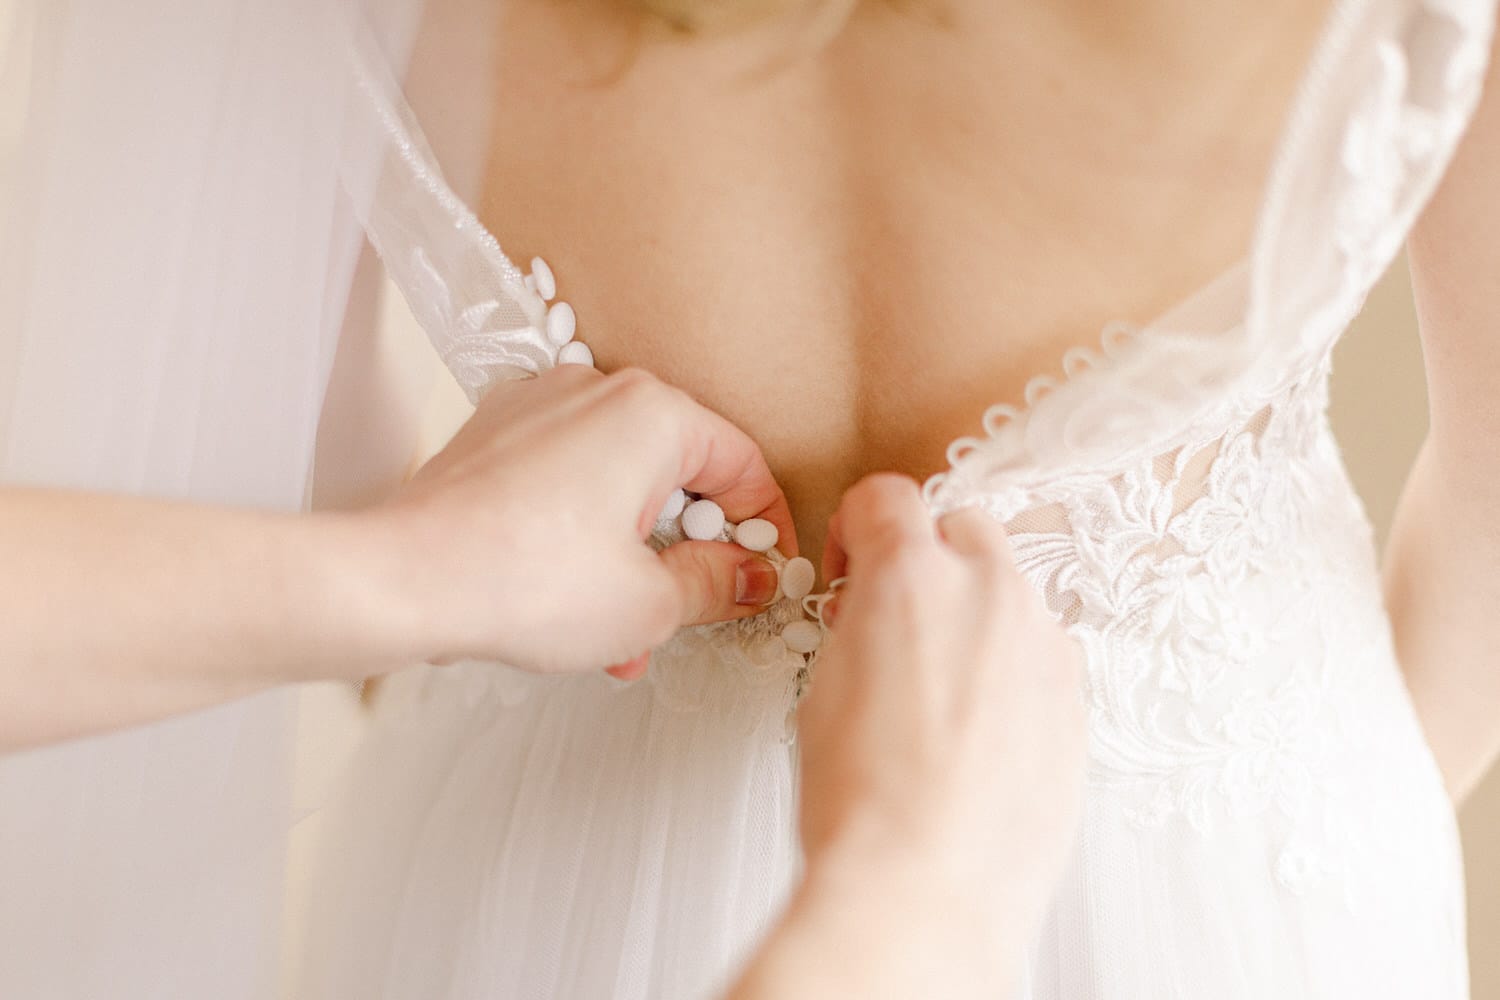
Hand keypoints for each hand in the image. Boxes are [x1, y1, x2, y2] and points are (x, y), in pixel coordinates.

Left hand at [370, 365, 795, 675]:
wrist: (402, 579)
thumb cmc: (516, 578)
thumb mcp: (649, 603)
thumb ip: (718, 585)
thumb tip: (749, 577)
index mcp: (652, 413)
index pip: (742, 465)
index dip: (764, 530)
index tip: (764, 575)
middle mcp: (597, 391)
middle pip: (679, 474)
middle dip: (688, 553)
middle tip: (691, 610)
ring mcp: (541, 407)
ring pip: (621, 483)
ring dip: (635, 555)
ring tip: (623, 632)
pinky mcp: (500, 435)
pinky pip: (570, 481)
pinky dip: (585, 535)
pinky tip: (575, 601)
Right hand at [798, 474, 1085, 974]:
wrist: (927, 886)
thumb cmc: (865, 804)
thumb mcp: (824, 687)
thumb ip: (860, 624)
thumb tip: (873, 617)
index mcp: (910, 577)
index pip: (888, 497)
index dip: (860, 527)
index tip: (854, 563)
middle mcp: (987, 592)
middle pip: (963, 529)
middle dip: (928, 559)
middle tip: (898, 617)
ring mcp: (1042, 643)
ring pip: (1010, 593)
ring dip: (975, 616)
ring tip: (940, 689)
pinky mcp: (1075, 697)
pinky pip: (1040, 655)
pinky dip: (1012, 670)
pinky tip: (978, 729)